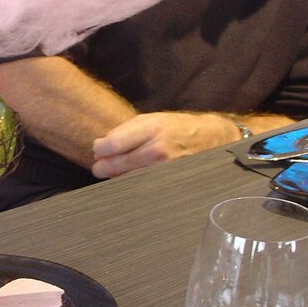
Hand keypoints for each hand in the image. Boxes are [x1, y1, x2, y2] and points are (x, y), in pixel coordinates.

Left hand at [91, 111, 238, 177]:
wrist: (209, 139)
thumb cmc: (175, 127)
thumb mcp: (150, 119)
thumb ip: (124, 132)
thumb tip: (100, 148)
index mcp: (150, 129)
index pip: (111, 145)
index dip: (99, 149)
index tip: (98, 149)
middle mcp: (157, 150)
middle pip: (115, 165)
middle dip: (102, 166)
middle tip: (100, 166)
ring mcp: (163, 169)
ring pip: (125, 180)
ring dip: (115, 177)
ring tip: (116, 170)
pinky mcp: (167, 183)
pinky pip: (139, 188)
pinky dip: (130, 184)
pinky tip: (130, 178)